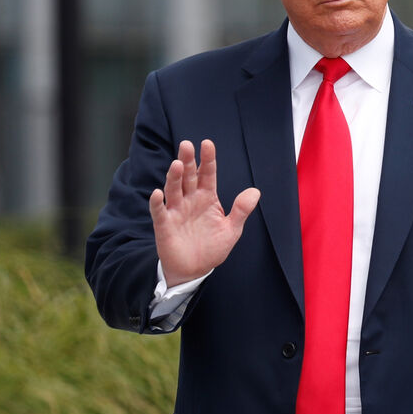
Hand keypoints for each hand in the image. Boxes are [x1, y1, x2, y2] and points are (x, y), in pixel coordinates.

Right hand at [150, 139, 260, 285]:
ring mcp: (176, 211)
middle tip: (187, 145)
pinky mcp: (164, 225)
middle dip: (188, 161)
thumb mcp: (232, 229)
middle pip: (188, 177)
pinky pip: (159, 212)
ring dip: (174, 177)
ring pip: (174, 189)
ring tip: (177, 164)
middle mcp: (190, 200)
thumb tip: (255, 191)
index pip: (207, 174)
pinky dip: (157, 203)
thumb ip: (241, 210)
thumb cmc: (212, 248)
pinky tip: (158, 193)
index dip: (207, 159)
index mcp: (207, 198)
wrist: (194, 270)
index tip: (207, 144)